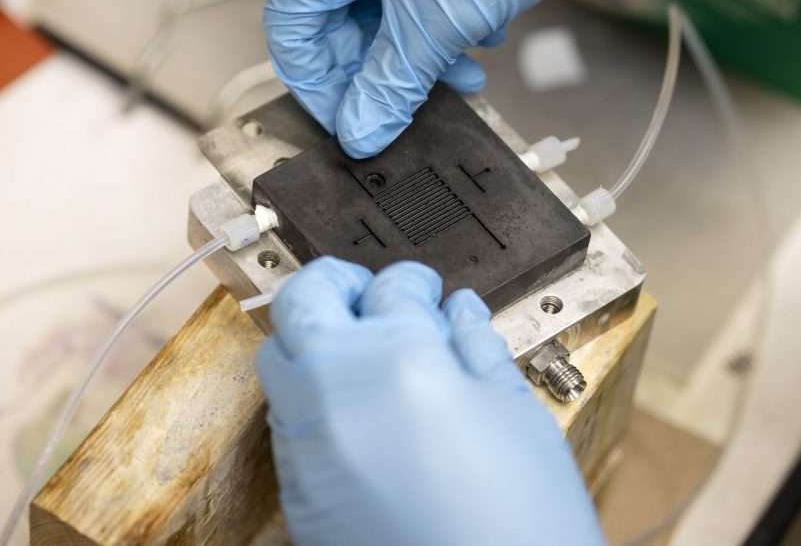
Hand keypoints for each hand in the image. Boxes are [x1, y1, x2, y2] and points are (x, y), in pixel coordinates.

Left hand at [256, 257, 605, 545]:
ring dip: (316, 341)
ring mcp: (306, 443)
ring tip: (366, 355)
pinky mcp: (296, 491)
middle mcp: (334, 392)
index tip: (423, 287)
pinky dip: (314, 400)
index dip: (412, 279)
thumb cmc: (518, 524)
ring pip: (282, 361)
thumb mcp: (517, 416)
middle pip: (302, 302)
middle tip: (370, 295)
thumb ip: (478, 349)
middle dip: (334, 284)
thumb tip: (460, 311)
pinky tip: (362, 415)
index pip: (390, 287)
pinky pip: (288, 421)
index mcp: (398, 358)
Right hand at [265, 0, 673, 157]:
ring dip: (419, 51)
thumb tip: (361, 132)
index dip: (319, 87)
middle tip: (410, 106)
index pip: (292, 27)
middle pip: (338, 20)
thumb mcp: (439, 20)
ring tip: (462, 73)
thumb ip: (392, 85)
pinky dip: (440, 19)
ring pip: (382, 8)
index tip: (351, 123)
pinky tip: (481, 30)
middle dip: (381, 70)